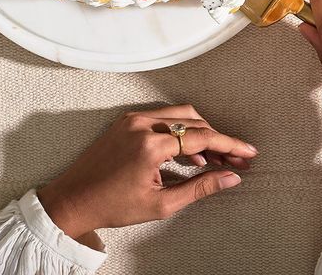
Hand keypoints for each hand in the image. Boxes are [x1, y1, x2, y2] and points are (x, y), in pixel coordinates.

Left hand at [38, 105, 256, 238]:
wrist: (73, 199)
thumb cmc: (113, 205)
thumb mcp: (161, 203)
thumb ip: (199, 188)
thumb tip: (231, 178)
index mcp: (150, 144)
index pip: (202, 137)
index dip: (230, 145)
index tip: (248, 152)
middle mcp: (142, 123)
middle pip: (194, 121)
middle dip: (217, 139)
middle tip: (234, 160)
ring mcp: (133, 118)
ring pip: (180, 115)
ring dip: (200, 132)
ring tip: (213, 158)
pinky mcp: (127, 120)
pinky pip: (163, 118)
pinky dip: (180, 131)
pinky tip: (188, 154)